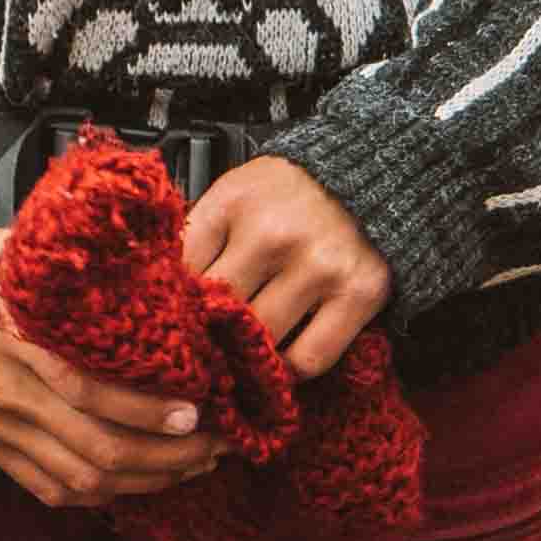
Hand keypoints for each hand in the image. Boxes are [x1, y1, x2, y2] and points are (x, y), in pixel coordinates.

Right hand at [0, 225, 223, 509]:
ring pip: (84, 478)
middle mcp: (13, 393)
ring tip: (191, 467)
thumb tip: (155, 260)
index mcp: (21, 337)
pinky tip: (134, 485)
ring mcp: (0, 427)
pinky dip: (98, 495)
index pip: (94, 389)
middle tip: (218, 445)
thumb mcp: (18, 249)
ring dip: (146, 481)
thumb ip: (82, 261)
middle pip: (101, 449)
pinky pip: (50, 487)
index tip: (199, 409)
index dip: (151, 410)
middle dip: (170, 457)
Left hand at [182, 155, 392, 381]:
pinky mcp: (358, 293)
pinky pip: (310, 357)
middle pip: (220, 311)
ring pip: (262, 339)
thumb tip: (167, 294)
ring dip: (252, 352)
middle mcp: (274, 234)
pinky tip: (284, 356)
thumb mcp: (237, 192)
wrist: (373, 173)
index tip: (178, 317)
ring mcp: (318, 266)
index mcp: (235, 202)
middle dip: (212, 331)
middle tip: (210, 344)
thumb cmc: (294, 190)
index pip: (183, 270)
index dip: (176, 301)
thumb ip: (203, 236)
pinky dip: (292, 367)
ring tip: (247, 350)